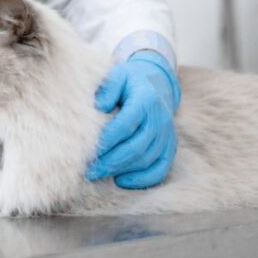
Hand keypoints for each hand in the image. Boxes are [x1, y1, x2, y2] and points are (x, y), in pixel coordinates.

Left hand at [85, 51, 178, 188]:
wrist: (158, 83)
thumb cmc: (130, 81)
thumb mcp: (117, 75)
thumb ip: (108, 89)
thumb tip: (98, 107)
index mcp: (146, 100)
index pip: (126, 125)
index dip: (107, 140)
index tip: (87, 150)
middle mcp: (159, 120)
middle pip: (136, 147)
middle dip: (110, 161)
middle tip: (89, 170)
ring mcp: (167, 136)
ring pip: (146, 160)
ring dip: (121, 170)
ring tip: (98, 174)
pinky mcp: (170, 147)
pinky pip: (160, 169)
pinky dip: (142, 179)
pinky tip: (122, 181)